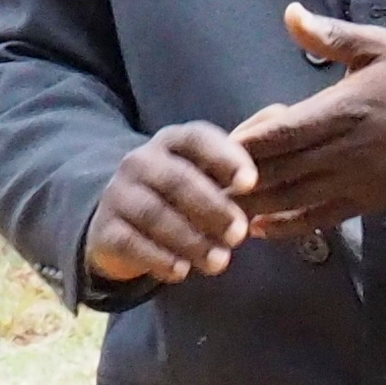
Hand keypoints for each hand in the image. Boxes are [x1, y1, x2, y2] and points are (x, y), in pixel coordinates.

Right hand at [85, 121, 256, 286]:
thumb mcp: (212, 167)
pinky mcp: (104, 229)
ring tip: (220, 262)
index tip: (251, 183)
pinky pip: (130, 242)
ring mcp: (118, 194)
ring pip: (155, 214)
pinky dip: (159, 258)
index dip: (225, 158)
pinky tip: (182, 272)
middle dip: (213, 208)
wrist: (123, 222)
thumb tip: (281, 112)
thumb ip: (247, 143)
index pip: (198, 139)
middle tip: (240, 235)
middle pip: (178, 180)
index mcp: (174, 140)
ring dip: (190, 240)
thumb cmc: (185, 189)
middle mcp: (141, 161)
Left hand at [233, 4, 385, 237]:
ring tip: (221, 206)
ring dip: (253, 205)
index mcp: (343, 108)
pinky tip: (260, 226)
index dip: (244, 143)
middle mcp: (344, 149)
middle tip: (209, 178)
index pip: (279, 133)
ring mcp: (355, 179)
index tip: (218, 145)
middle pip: (277, 170)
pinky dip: (285, 227)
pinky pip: (318, 219)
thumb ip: (329, 36)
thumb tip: (290, 13)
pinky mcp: (367, 200)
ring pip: (291, 198)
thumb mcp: (378, 46)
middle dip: (239, 177)